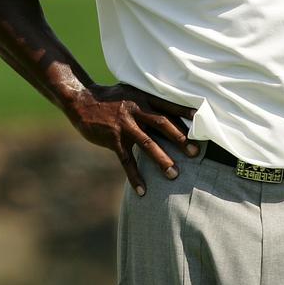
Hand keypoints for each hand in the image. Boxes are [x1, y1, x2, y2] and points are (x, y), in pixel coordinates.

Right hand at [71, 84, 198, 194]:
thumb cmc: (110, 97)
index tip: (202, 119)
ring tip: (174, 175)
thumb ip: (148, 102)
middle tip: (196, 153)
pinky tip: (143, 191)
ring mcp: (124, 125)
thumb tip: (171, 112)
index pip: (167, 105)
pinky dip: (135, 176)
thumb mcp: (130, 93)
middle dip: (180, 139)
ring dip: (162, 160)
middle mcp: (135, 110)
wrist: (81, 101)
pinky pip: (126, 160)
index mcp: (142, 98)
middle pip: (162, 124)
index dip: (184, 112)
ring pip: (146, 144)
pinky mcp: (113, 139)